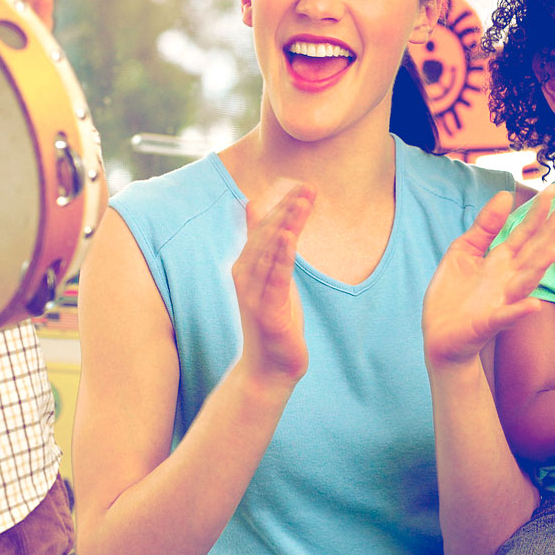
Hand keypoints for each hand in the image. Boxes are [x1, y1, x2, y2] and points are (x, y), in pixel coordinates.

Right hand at [227, 182, 312, 395]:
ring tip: (301, 204)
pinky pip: (274, 280)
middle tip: (309, 188)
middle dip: (288, 210)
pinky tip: (290, 238)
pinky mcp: (266, 312)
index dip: (284, 206)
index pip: (265, 228)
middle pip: (267, 236)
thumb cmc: (272, 319)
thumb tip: (252, 205)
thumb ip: (263, 243)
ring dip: (286, 226)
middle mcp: (245, 276)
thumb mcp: (269, 276)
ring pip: (270, 253)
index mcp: (247, 265)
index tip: (305, 186)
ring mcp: (253, 294)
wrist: (268, 367)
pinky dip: (281, 258)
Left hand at [423, 189, 554, 367]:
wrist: (439, 337)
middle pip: (533, 251)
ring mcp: (501, 300)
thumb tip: (504, 195)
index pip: (525, 232)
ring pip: (526, 282)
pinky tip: (532, 304)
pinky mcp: (488, 323)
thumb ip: (485, 226)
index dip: (537, 211)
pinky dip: (519, 311)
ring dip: (541, 267)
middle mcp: (507, 278)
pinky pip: (506, 317)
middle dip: (551, 230)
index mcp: (501, 260)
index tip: (553, 189)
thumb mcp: (465, 251)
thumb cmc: (453, 294)